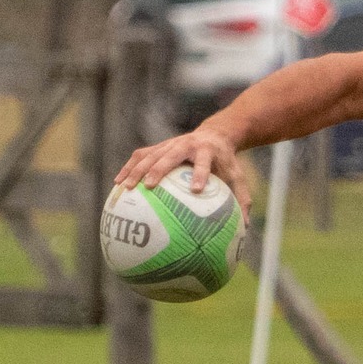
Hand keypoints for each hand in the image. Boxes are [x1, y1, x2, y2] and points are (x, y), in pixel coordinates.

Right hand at [111, 121, 250, 211]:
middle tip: (149, 187)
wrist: (214, 135)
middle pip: (170, 155)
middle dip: (159, 170)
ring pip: (150, 154)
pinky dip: (128, 168)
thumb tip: (245, 227)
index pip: (203, 162)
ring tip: (124, 188)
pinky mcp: (159, 146)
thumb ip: (242, 199)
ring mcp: (170, 144)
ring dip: (137, 170)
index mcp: (207, 151)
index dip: (199, 174)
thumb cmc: (226, 163)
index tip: (196, 189)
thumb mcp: (237, 177)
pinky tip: (117, 184)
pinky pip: (140, 156)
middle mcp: (186, 144)